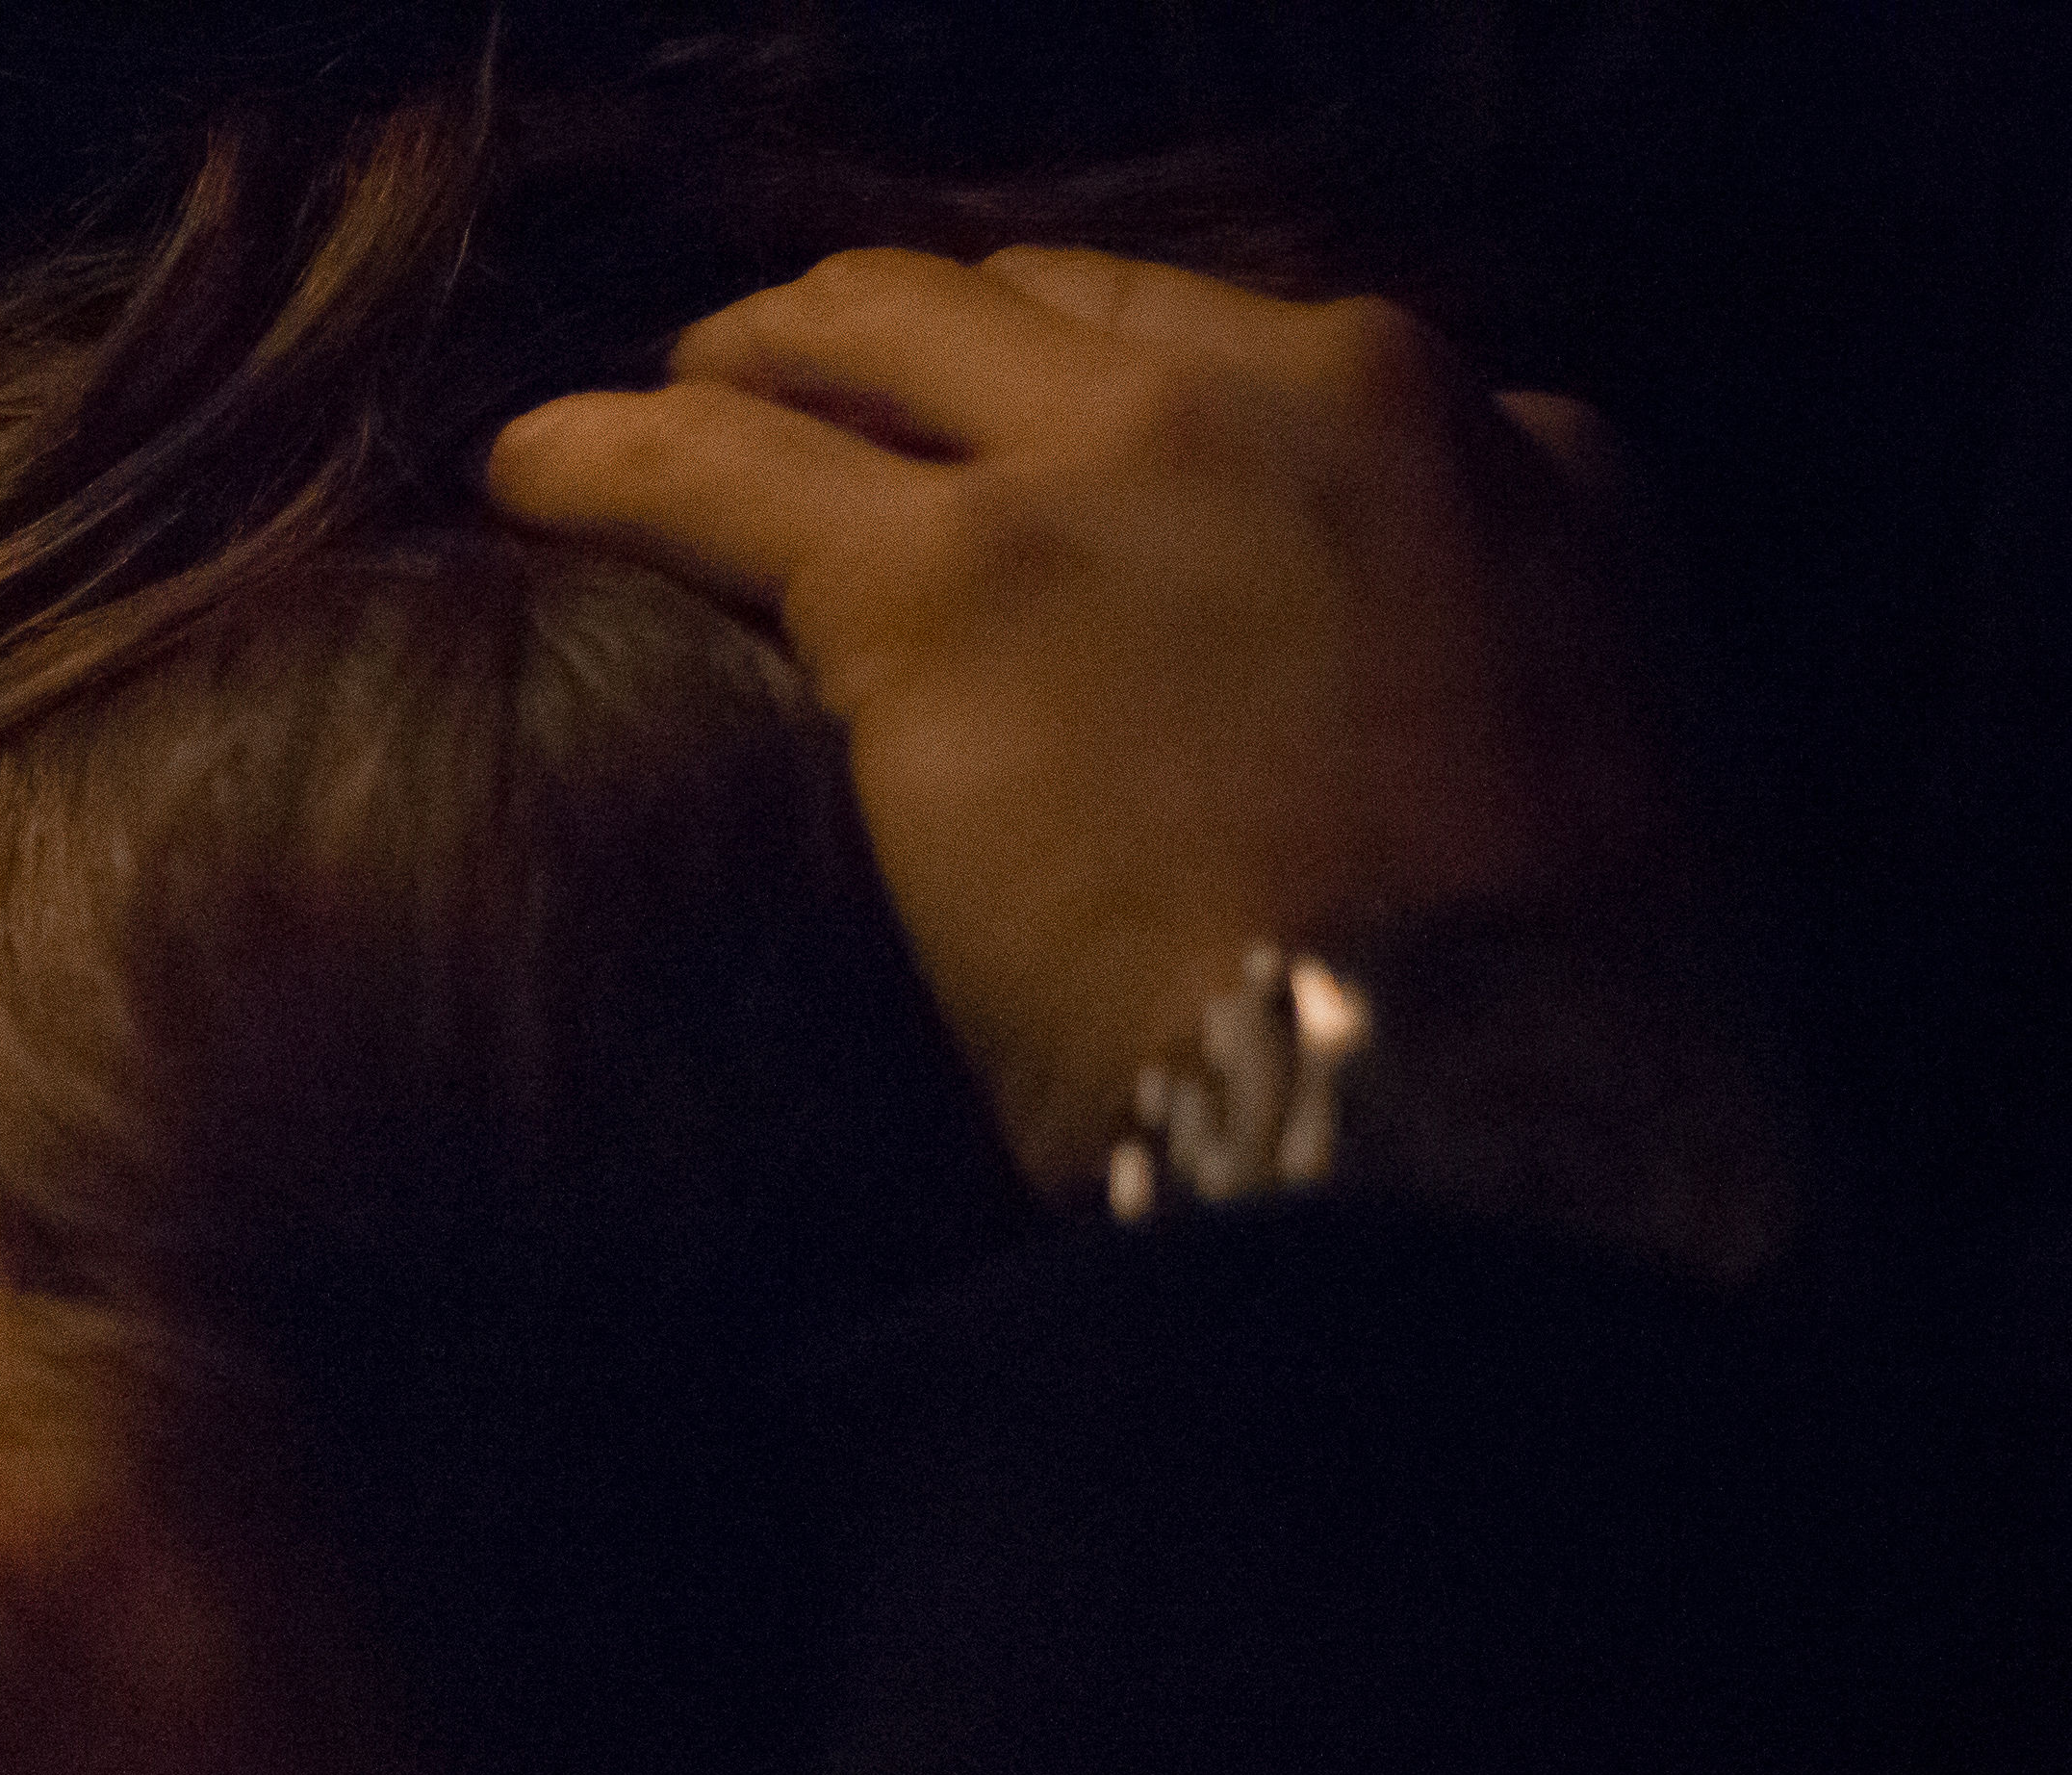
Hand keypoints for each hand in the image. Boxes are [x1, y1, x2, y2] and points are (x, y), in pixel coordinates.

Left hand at [488, 244, 1678, 1190]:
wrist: (1456, 1105)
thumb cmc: (1535, 1039)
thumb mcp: (1605, 801)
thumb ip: (1480, 691)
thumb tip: (1377, 735)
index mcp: (1515, 451)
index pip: (1251, 357)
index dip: (1098, 395)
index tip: (1015, 453)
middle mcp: (1322, 395)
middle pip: (1049, 311)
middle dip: (903, 346)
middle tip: (789, 399)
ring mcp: (1123, 466)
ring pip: (874, 334)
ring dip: (750, 363)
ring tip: (652, 416)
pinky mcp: (944, 576)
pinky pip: (712, 465)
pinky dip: (601, 457)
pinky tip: (526, 478)